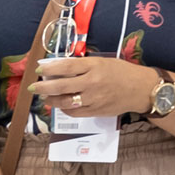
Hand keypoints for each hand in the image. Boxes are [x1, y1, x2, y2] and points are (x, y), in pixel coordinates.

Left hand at [33, 56, 160, 118]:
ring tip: (45, 98)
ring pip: (65, 101)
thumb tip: (61, 69)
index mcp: (94, 66)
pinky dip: (65, 109)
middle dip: (43, 87)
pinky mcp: (97, 111)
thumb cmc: (122, 72)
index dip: (49, 69)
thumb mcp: (103, 62)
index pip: (66, 66)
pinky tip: (61, 105)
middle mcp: (92, 82)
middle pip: (61, 85)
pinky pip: (75, 112)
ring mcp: (94, 98)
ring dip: (52, 100)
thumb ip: (84, 65)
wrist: (141, 89)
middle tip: (33, 87)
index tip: (39, 71)